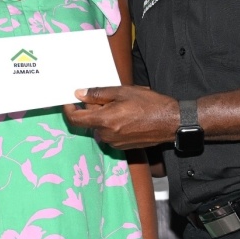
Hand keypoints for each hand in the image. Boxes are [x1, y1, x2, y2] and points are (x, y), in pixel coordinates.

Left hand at [61, 86, 177, 149]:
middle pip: (88, 122)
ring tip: (122, 106)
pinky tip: (127, 116)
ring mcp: (115, 143)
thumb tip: (79, 94)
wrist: (171, 122)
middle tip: (108, 98)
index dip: (69, 110)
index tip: (69, 102)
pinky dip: (112, 124)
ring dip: (103, 117)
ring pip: (99, 127)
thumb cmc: (150, 105)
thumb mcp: (123, 92)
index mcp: (104, 120)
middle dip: (92, 109)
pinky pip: (109, 134)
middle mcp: (107, 135)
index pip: (76, 120)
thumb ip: (98, 94)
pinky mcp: (122, 146)